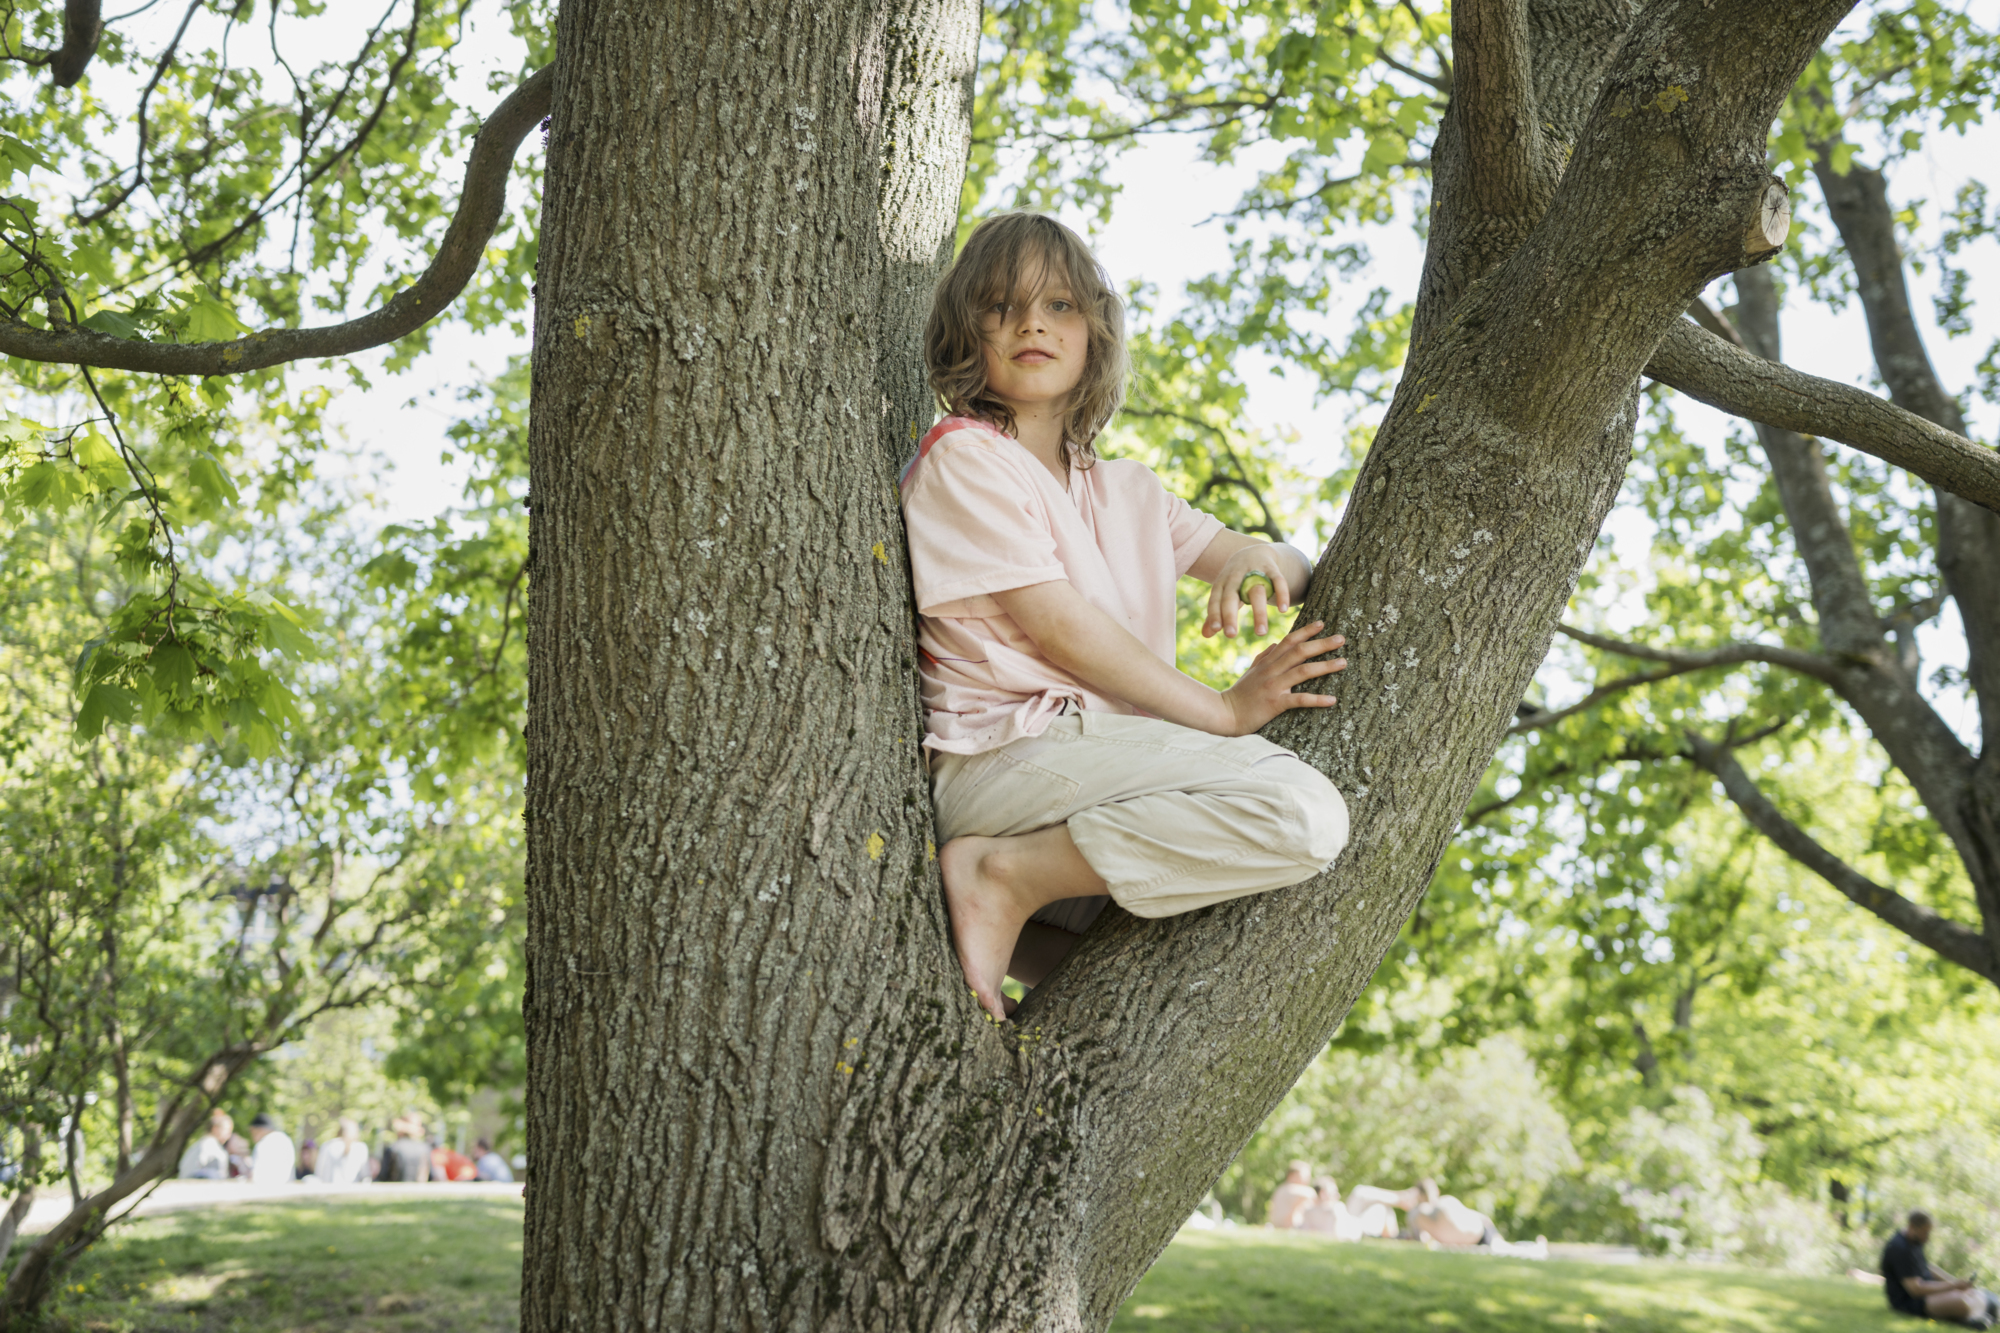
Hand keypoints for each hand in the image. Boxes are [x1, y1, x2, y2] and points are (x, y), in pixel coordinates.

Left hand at [1204, 544, 1292, 639]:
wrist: (1254, 552)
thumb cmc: (1237, 580)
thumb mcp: (1225, 593)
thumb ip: (1216, 612)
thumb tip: (1204, 635)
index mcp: (1222, 583)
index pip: (1216, 599)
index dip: (1214, 613)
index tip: (1216, 629)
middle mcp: (1236, 576)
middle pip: (1231, 596)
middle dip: (1229, 615)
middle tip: (1230, 635)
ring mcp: (1255, 571)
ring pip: (1256, 592)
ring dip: (1259, 613)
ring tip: (1261, 633)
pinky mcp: (1272, 568)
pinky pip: (1278, 581)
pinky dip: (1281, 594)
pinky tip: (1283, 610)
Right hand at [1219, 622, 1345, 734]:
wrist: (1225, 714)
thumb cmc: (1240, 694)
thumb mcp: (1251, 672)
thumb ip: (1264, 656)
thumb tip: (1276, 643)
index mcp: (1267, 662)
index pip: (1288, 641)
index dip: (1306, 631)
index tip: (1322, 623)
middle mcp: (1271, 671)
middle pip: (1299, 652)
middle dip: (1322, 644)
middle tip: (1342, 638)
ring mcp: (1273, 686)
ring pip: (1303, 671)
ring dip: (1325, 666)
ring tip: (1343, 662)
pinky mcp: (1274, 704)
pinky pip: (1299, 700)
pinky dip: (1317, 699)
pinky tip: (1332, 699)